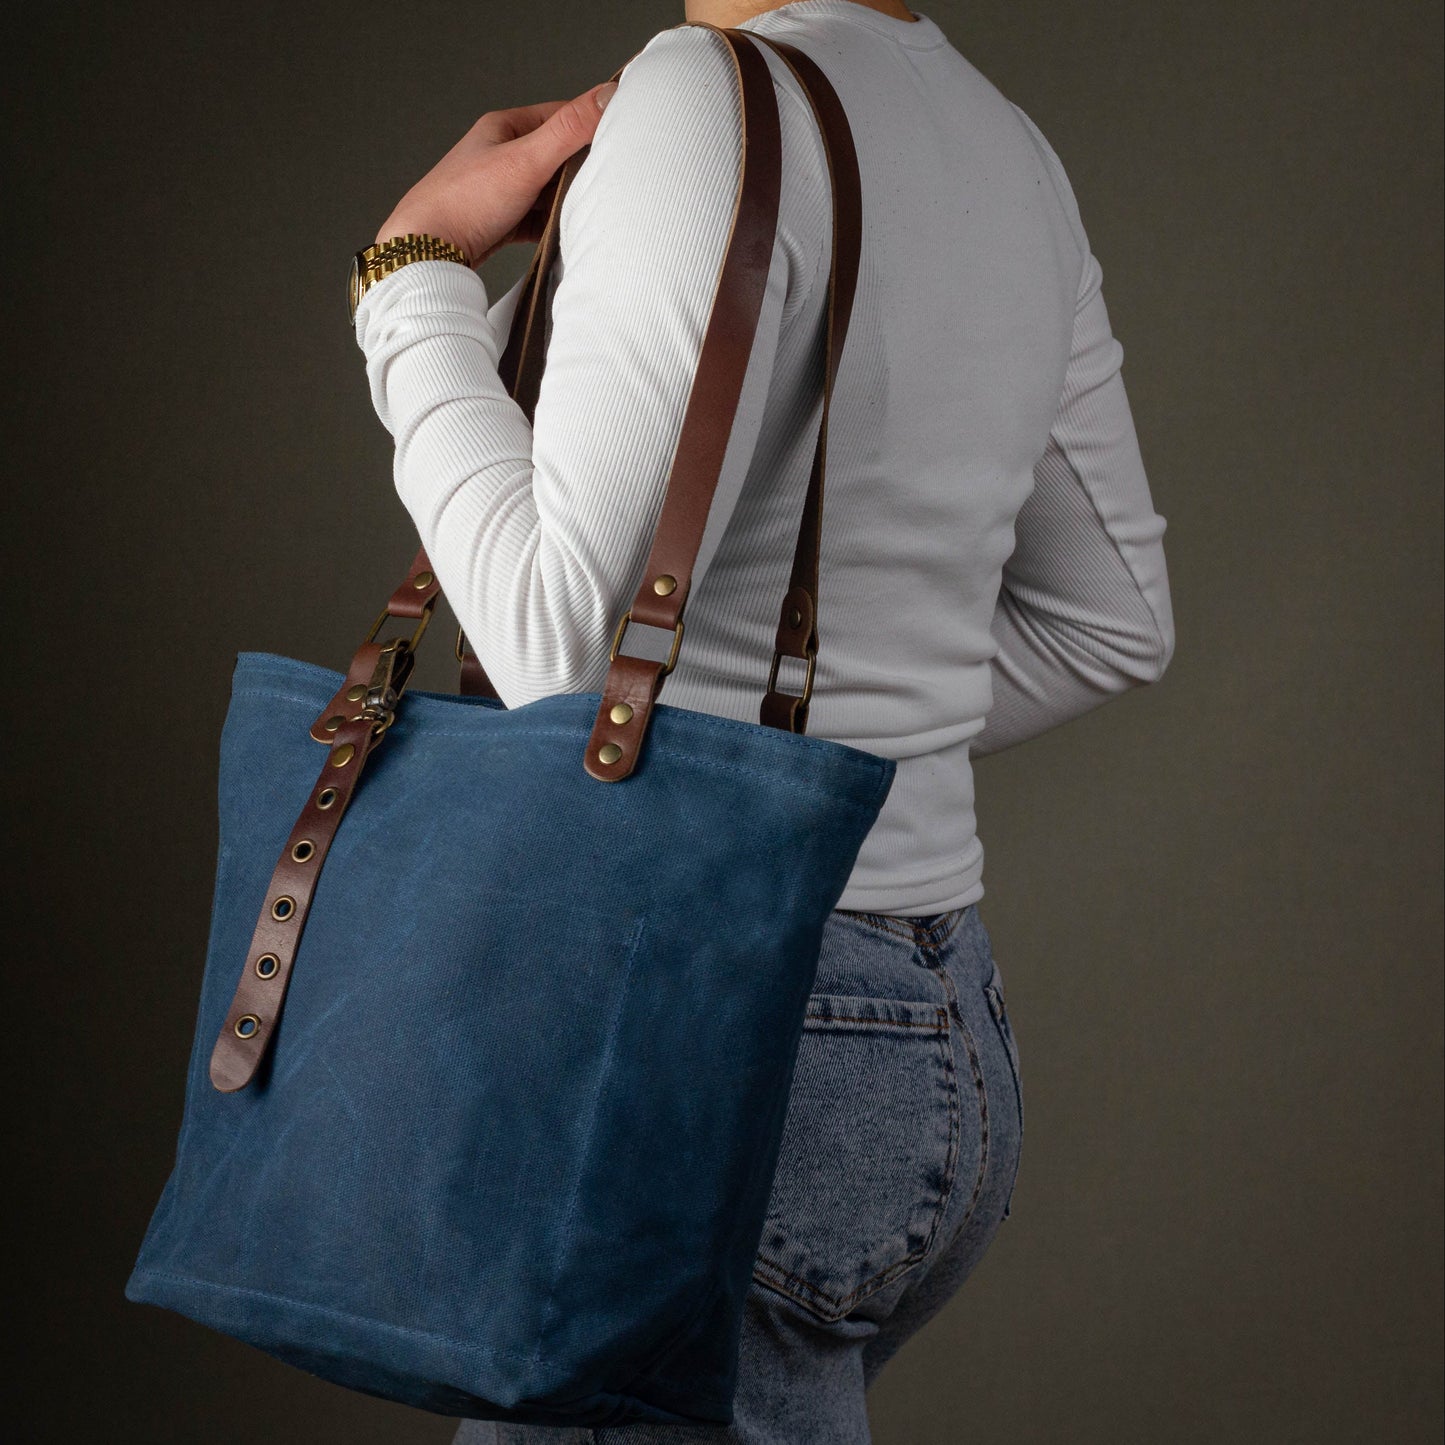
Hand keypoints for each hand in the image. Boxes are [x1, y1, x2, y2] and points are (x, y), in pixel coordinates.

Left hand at [375, 80, 617, 266]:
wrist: (425, 252)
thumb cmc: (465, 202)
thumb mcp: (525, 160)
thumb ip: (568, 130)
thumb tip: (608, 94)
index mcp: (504, 128)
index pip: (559, 116)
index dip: (590, 125)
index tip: (618, 139)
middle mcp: (500, 155)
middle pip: (556, 156)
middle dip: (580, 169)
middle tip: (604, 182)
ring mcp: (499, 190)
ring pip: (547, 190)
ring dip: (566, 201)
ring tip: (584, 211)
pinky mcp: (499, 222)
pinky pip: (537, 219)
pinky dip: (552, 226)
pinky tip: (563, 235)